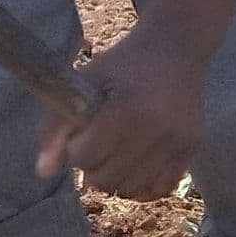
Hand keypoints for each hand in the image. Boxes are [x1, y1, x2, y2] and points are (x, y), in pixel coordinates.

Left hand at [35, 11, 213, 197]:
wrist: (177, 47)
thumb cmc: (123, 63)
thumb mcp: (84, 82)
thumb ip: (55, 125)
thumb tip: (43, 172)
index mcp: (124, 110)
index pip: (83, 157)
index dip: (76, 146)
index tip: (84, 131)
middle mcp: (155, 130)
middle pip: (105, 180)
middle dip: (93, 165)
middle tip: (100, 144)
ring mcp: (177, 142)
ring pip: (131, 190)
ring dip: (117, 177)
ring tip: (117, 155)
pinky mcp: (192, 149)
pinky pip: (160, 189)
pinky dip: (143, 184)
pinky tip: (137, 166)